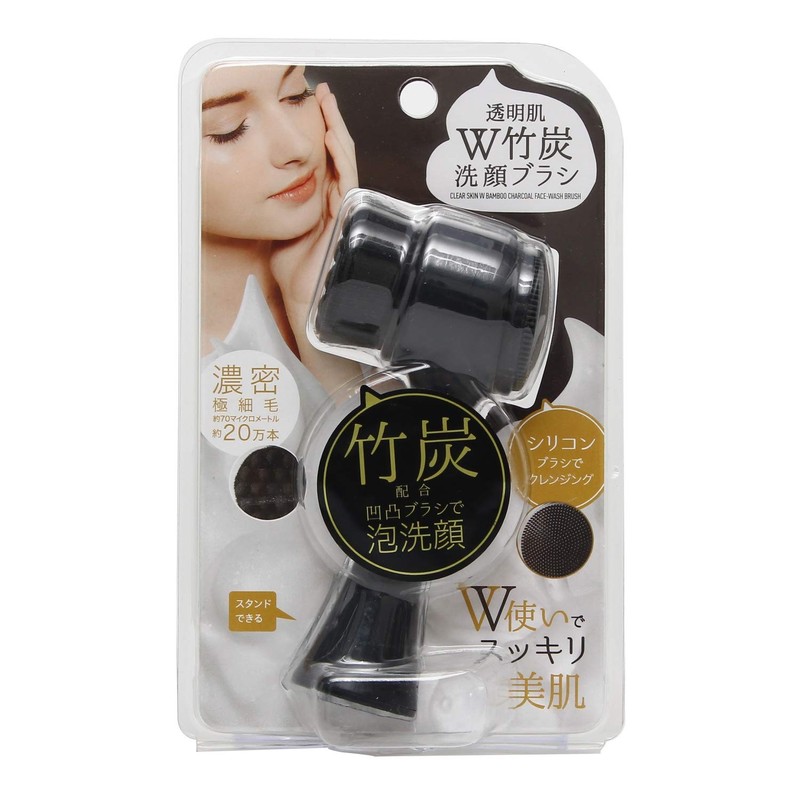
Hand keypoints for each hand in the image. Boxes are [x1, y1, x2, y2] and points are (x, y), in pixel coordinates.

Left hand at [269, 83, 360, 391]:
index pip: (328, 162)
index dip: (323, 135)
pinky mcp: (348, 220)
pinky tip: (333, 138)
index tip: (314, 109)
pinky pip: (347, 183)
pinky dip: (341, 159)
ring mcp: (347, 210)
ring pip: (346, 164)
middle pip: (340, 156)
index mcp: (326, 205)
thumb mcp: (286, 233)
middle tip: (324, 96)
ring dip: (337, 133)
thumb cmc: (297, 274)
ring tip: (329, 105)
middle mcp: (340, 204)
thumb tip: (274, 191)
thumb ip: (287, 211)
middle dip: (332, 124)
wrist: (308, 301)